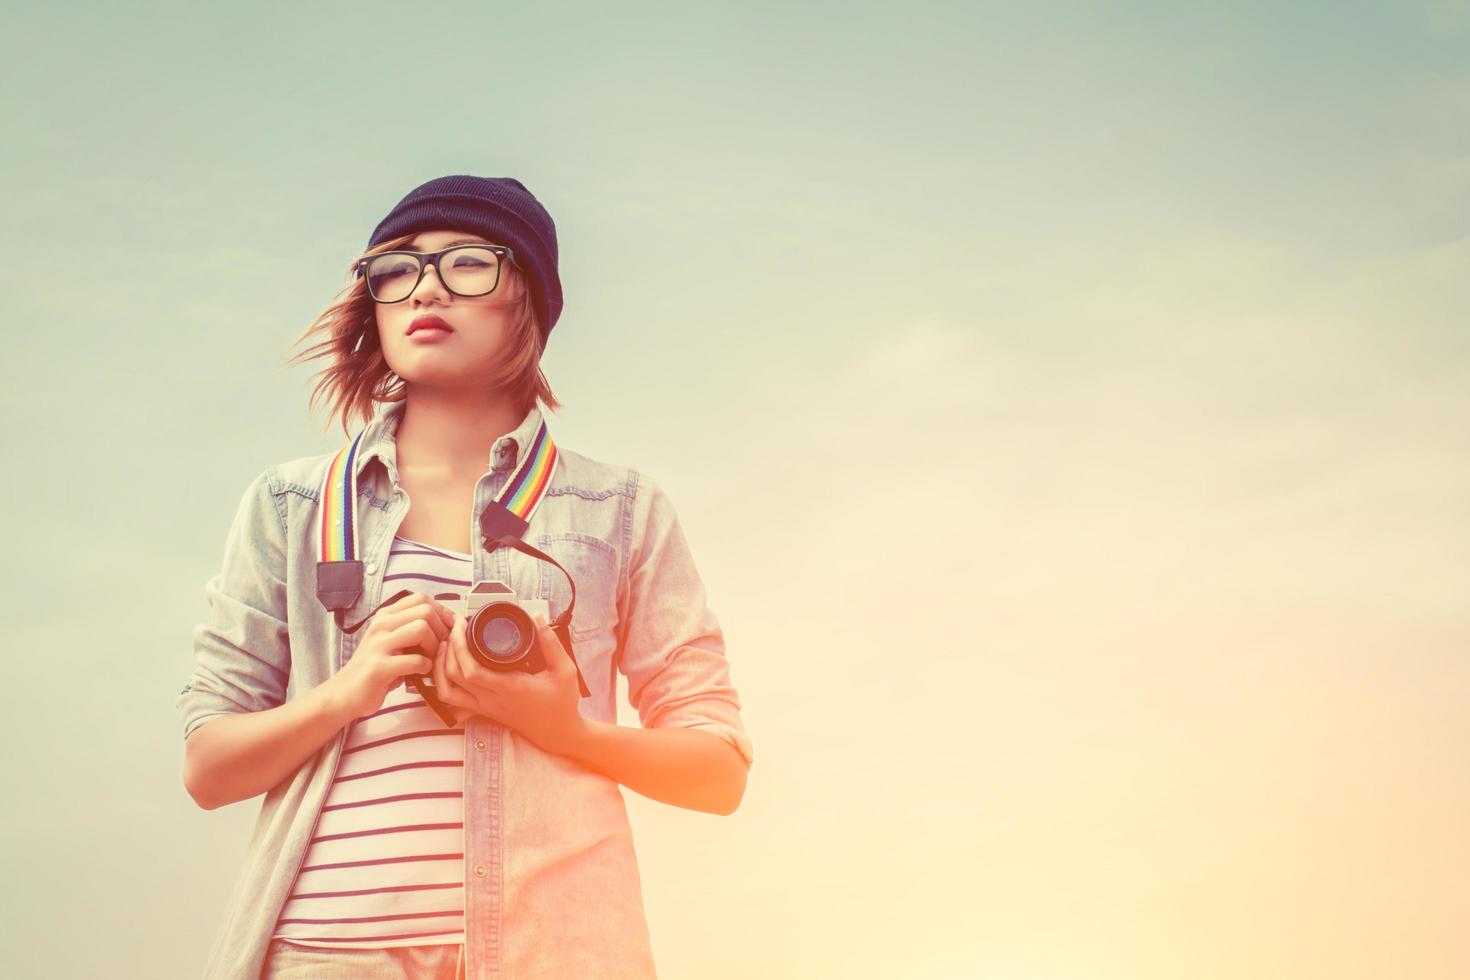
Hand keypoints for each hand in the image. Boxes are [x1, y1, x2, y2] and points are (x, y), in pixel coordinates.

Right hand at [327, 593, 453, 720]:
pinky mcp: (379, 668)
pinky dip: (426, 667)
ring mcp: (378, 646)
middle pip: (425, 611)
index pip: (421, 598)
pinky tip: (421, 673)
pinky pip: (415, 660)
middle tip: (442, 647)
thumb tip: (448, 624)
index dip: (442, 611)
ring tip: (430, 660)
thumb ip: (412, 628)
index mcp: (385, 616)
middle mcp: (380, 626)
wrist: (345, 693)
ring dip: (434, 647)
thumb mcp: (391, 641)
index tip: (450, 627)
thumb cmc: (376, 667)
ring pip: (421, 629)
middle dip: (441, 629)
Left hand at [431, 612, 587, 755]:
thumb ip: (551, 644)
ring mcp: (485, 707)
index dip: (459, 646)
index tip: (462, 625)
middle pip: (453, 677)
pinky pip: (453, 701)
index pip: (471, 670)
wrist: (557, 732)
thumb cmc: (561, 703)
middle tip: (454, 628)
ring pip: (446, 692)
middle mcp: (492, 700)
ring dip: (439, 668)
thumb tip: (537, 618)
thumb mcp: (565, 671)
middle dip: (447, 649)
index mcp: (509, 688)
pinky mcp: (483, 711)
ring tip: (445, 646)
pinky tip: (447, 668)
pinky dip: (442, 684)